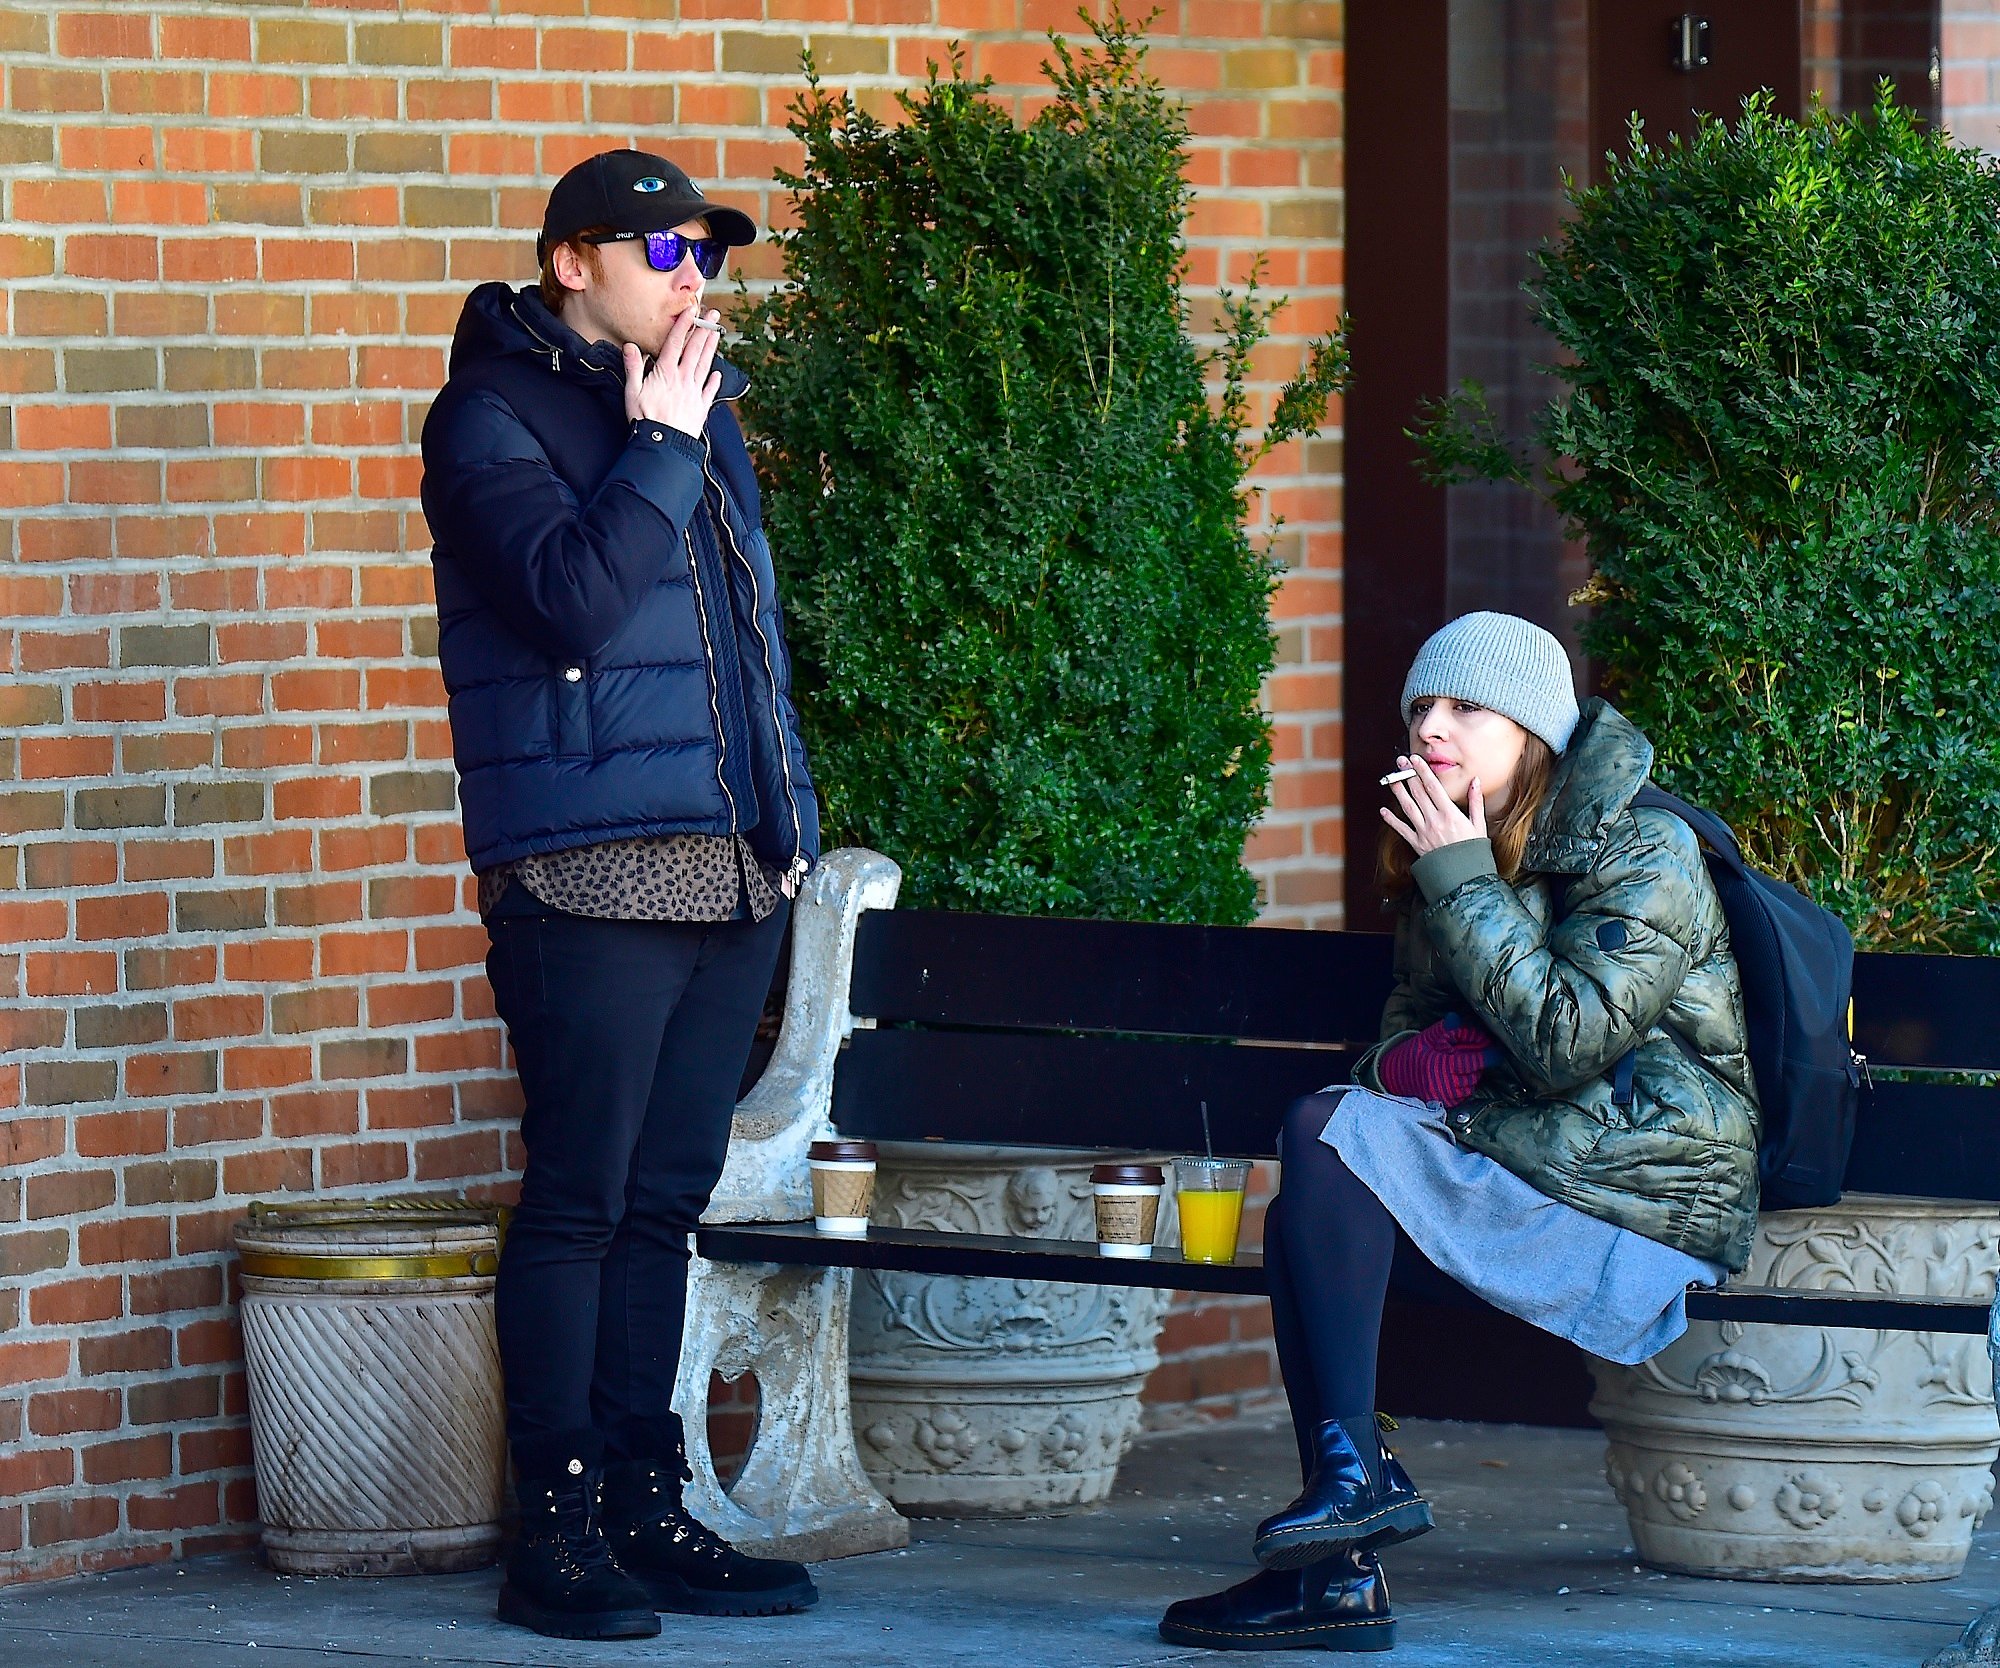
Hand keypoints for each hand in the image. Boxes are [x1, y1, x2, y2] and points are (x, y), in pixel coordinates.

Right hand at [623, 309, 722, 437]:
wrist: (664, 445)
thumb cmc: (645, 420)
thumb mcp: (632, 392)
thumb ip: (633, 368)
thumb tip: (630, 346)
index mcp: (666, 373)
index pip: (676, 343)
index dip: (684, 325)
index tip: (691, 310)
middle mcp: (683, 379)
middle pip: (695, 350)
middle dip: (704, 330)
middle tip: (713, 315)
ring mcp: (694, 392)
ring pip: (705, 365)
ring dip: (711, 348)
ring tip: (717, 334)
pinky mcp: (701, 407)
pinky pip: (710, 391)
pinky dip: (714, 381)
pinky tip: (718, 373)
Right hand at [1377, 1012, 1498, 1104]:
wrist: (1392, 1078)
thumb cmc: (1412, 1055)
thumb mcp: (1426, 1038)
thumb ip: (1444, 1029)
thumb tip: (1456, 1017)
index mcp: (1443, 1065)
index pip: (1475, 1061)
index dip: (1489, 1056)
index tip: (1498, 1052)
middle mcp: (1447, 1083)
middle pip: (1475, 1072)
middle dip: (1475, 1062)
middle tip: (1464, 1053)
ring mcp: (1447, 1096)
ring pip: (1471, 1083)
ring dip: (1470, 1074)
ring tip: (1455, 1065)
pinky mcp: (1446, 1104)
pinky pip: (1464, 1093)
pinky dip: (1463, 1084)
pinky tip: (1452, 1077)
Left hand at [1380, 754, 1485, 855]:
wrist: (1464, 875)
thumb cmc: (1472, 850)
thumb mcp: (1478, 824)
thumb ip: (1475, 801)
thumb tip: (1475, 782)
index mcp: (1450, 814)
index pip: (1433, 787)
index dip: (1423, 771)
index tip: (1416, 760)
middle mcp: (1434, 821)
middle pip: (1418, 793)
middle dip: (1408, 775)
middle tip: (1401, 762)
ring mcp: (1423, 832)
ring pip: (1408, 807)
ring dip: (1398, 792)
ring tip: (1391, 779)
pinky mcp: (1417, 843)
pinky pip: (1401, 829)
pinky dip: (1392, 820)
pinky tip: (1384, 811)